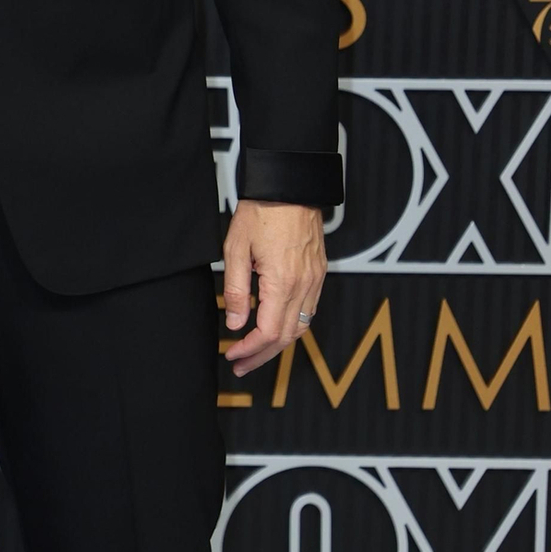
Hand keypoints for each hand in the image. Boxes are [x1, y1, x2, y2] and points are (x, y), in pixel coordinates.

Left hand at [220, 201, 325, 378]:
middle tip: (240, 366)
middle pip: (286, 337)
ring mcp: (315, 280)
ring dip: (277, 345)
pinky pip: (309, 311)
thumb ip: (234, 290)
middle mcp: (304, 286)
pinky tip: (275, 328)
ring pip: (301, 327)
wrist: (291, 186)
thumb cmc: (261, 211)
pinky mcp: (319, 273)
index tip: (231, 354)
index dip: (249, 350)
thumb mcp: (235, 250)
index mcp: (282, 283)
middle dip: (261, 356)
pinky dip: (292, 327)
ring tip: (255, 353)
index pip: (268, 333)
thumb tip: (234, 323)